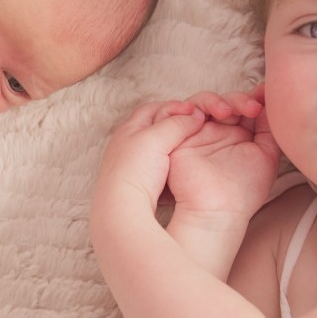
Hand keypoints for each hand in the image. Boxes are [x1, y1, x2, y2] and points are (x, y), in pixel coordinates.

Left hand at [95, 100, 207, 215]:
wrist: (120, 210)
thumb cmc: (134, 171)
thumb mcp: (155, 139)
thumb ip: (176, 124)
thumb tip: (196, 115)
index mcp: (129, 129)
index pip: (153, 108)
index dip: (175, 108)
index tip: (195, 113)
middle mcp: (127, 144)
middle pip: (154, 127)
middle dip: (175, 125)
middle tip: (195, 128)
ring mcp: (132, 165)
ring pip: (157, 149)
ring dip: (173, 147)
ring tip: (190, 149)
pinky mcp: (138, 185)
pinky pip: (157, 169)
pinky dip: (170, 166)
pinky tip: (179, 172)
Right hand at [167, 89, 280, 220]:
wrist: (219, 211)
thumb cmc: (245, 190)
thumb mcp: (267, 155)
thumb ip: (269, 129)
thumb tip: (270, 104)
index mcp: (239, 135)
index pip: (243, 107)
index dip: (253, 98)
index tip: (265, 96)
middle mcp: (217, 132)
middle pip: (225, 100)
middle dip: (238, 99)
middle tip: (251, 108)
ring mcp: (198, 133)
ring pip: (203, 102)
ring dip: (216, 100)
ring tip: (227, 112)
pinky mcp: (179, 136)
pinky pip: (180, 112)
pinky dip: (194, 106)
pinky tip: (208, 113)